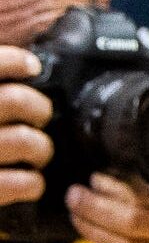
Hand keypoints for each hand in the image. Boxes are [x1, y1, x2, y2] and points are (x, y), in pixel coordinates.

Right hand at [0, 46, 52, 204]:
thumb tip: (28, 58)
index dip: (13, 61)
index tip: (33, 66)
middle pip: (14, 101)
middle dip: (38, 109)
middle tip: (40, 119)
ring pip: (24, 140)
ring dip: (40, 149)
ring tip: (36, 155)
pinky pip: (22, 183)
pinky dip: (33, 183)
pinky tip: (29, 183)